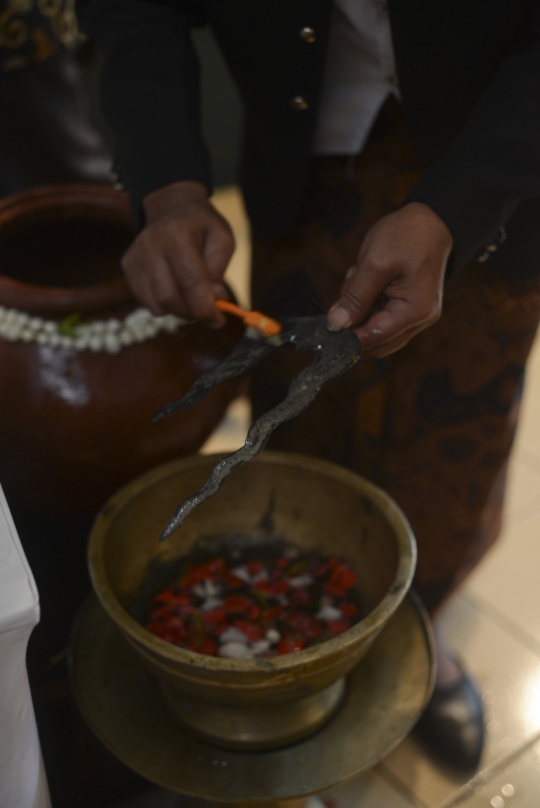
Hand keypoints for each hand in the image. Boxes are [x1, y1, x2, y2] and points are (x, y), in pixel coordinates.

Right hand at [121, 181, 234, 326]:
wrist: (170, 205)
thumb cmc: (201, 225)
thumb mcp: (222, 239)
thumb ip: (218, 270)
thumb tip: (216, 300)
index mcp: (176, 234)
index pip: (190, 280)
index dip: (205, 307)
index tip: (218, 321)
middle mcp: (150, 245)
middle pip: (169, 298)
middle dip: (192, 313)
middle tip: (207, 312)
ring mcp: (135, 257)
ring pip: (157, 305)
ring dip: (179, 310)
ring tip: (192, 296)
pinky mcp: (129, 267)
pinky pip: (148, 301)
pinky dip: (165, 304)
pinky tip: (175, 287)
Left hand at [327, 202, 452, 357]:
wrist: (431, 219)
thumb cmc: (407, 236)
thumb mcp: (375, 264)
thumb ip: (355, 298)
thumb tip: (336, 325)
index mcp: (415, 311)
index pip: (375, 338)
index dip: (348, 337)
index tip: (327, 327)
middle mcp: (420, 320)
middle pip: (377, 341)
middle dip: (354, 322)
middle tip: (345, 291)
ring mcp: (417, 316)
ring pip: (375, 329)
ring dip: (359, 310)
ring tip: (358, 276)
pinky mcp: (409, 309)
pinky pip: (381, 317)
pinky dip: (367, 303)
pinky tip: (365, 278)